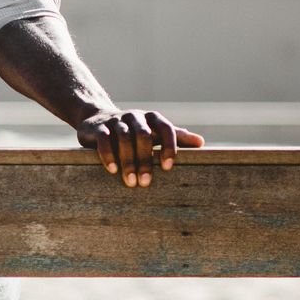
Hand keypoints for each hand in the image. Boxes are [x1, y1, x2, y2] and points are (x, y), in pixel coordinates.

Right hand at [76, 109, 203, 187]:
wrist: (98, 118)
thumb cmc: (134, 131)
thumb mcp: (154, 132)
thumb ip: (176, 136)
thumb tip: (201, 143)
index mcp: (151, 118)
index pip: (165, 128)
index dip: (168, 146)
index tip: (167, 167)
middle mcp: (135, 116)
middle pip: (143, 135)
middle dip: (145, 160)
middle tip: (146, 183)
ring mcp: (116, 120)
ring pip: (124, 137)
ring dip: (128, 161)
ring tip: (131, 182)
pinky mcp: (99, 127)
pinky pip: (105, 139)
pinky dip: (109, 154)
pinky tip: (113, 170)